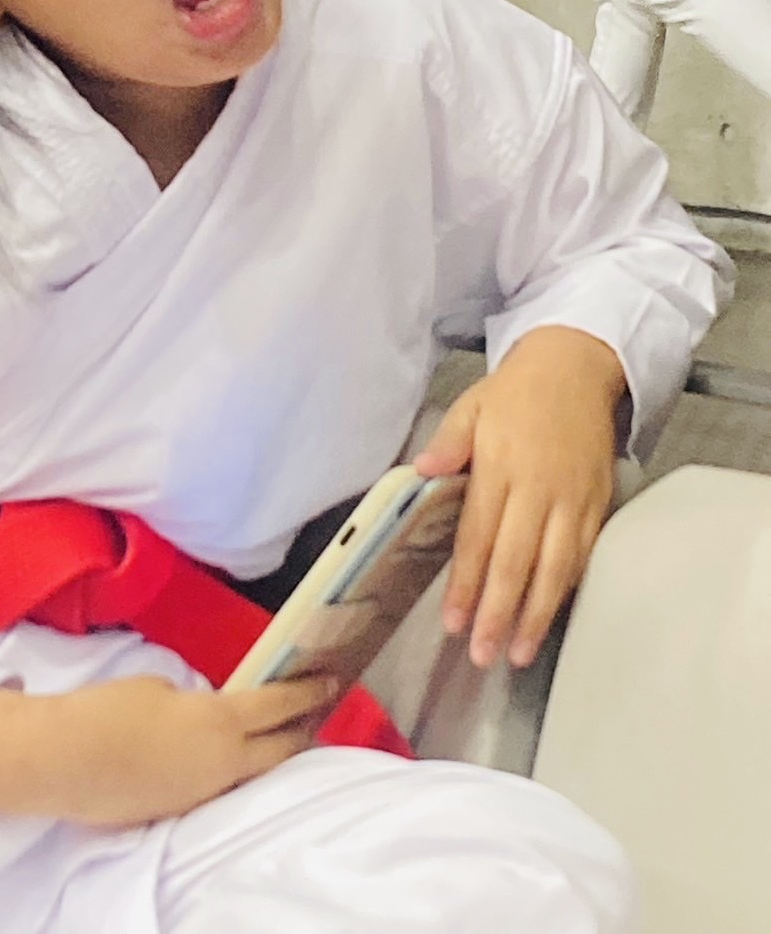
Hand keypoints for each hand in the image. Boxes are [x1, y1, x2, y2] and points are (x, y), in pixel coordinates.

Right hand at [52, 674, 338, 826]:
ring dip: (269, 754)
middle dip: (303, 730)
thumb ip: (195, 701)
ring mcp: (202, 794)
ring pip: (252, 773)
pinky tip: (225, 761)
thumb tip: (203, 714)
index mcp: (220, 722)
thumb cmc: (109, 710)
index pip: (279, 707)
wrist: (62, 761)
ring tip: (279, 737)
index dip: (308, 693)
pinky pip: (219, 788)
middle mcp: (223, 764)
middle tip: (317, 712)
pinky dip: (233, 772)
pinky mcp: (178, 811)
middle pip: (281, 750)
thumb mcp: (160, 686)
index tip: (331, 680)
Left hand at [414, 326, 623, 668]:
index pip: (480, 535)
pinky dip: (568, 589)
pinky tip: (552, 615)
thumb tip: (420, 473)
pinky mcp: (600, 503)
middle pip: (518, 561)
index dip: (466, 582)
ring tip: (517, 652)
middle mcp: (540, 488)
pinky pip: (584, 554)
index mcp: (501, 465)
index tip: (454, 622)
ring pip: (556, 567)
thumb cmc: (516, 391)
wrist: (579, 366)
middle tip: (483, 655)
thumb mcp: (472, 405)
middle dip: (499, 612)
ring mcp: (575, 498)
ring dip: (537, 614)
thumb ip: (448, 443)